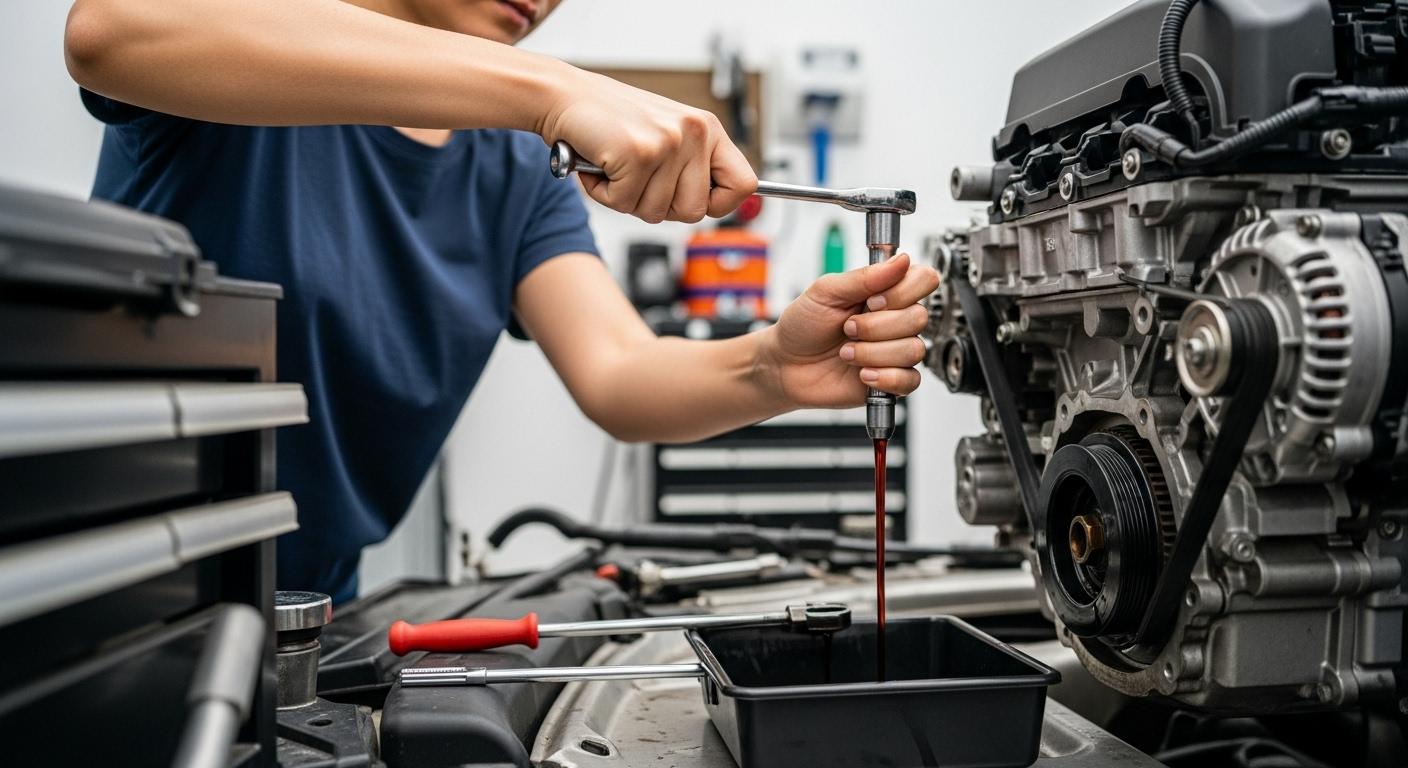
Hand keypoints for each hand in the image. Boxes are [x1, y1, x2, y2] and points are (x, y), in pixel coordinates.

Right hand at [537, 68, 755, 223]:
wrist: (565, 96)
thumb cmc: (611, 121)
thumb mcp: (667, 137)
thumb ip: (692, 167)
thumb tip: (711, 205)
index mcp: (708, 128)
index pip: (744, 184)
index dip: (720, 204)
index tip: (698, 201)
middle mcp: (694, 132)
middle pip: (695, 212)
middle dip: (660, 207)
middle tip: (638, 179)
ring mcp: (668, 142)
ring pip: (656, 212)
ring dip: (627, 199)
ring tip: (616, 166)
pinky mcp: (638, 153)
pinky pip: (624, 204)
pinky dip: (604, 194)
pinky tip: (600, 165)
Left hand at [758, 254, 938, 408]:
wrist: (785, 365)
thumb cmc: (803, 324)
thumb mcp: (825, 292)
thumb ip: (864, 277)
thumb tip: (901, 260)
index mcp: (885, 291)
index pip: (924, 280)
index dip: (903, 292)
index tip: (871, 300)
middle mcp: (895, 319)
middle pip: (918, 317)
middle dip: (876, 326)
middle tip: (848, 329)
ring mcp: (895, 350)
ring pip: (913, 350)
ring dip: (872, 353)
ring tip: (846, 353)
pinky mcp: (892, 380)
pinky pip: (910, 380)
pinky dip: (884, 378)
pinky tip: (862, 374)